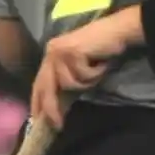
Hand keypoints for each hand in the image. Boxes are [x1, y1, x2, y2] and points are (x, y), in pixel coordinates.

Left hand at [32, 7, 143, 127]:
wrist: (118, 29)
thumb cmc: (100, 49)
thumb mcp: (78, 67)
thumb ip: (65, 80)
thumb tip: (56, 108)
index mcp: (50, 55)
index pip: (38, 83)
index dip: (37, 102)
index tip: (36, 120)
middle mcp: (51, 51)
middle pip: (47, 87)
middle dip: (52, 108)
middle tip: (58, 124)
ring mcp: (61, 51)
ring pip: (68, 83)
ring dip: (86, 82)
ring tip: (96, 72)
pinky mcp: (74, 52)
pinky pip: (83, 76)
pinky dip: (95, 74)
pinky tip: (101, 64)